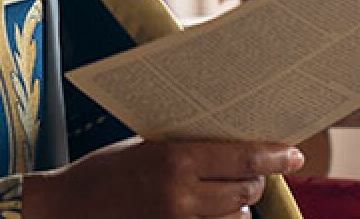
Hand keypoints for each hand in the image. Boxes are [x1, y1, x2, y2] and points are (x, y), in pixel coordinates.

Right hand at [23, 137, 302, 218]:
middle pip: (246, 192)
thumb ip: (187, 150)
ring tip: (223, 197)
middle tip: (254, 172)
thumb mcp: (146, 147)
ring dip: (238, 209)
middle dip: (255, 181)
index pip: (243, 157)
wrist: (66, 208)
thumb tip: (231, 147)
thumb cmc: (104, 171)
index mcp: (175, 159)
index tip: (292, 154)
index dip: (275, 156)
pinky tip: (211, 214)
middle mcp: (182, 195)